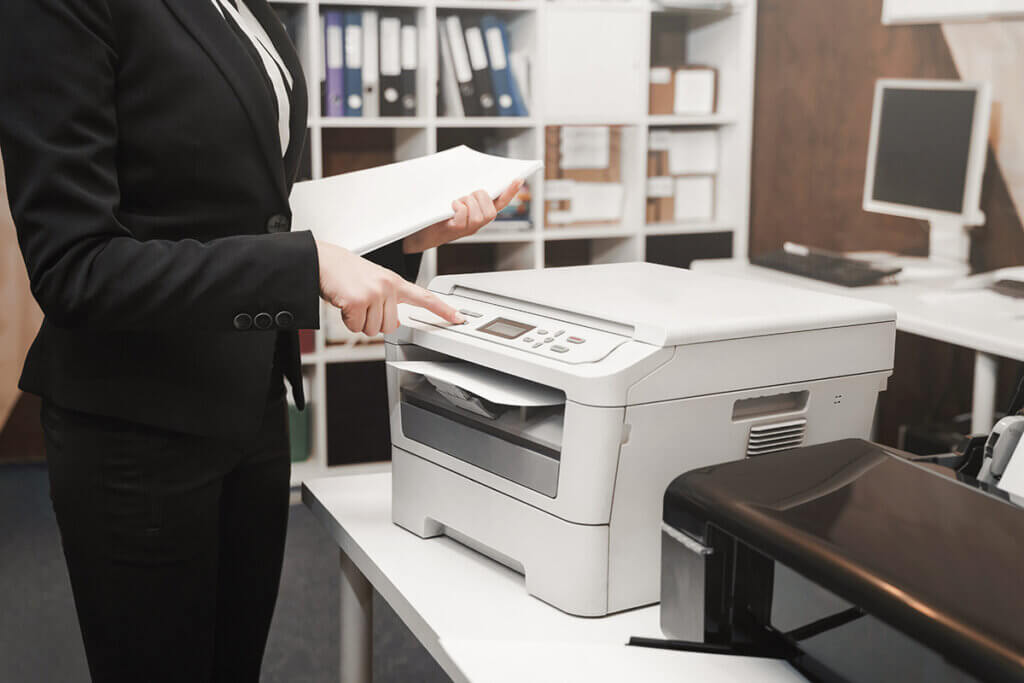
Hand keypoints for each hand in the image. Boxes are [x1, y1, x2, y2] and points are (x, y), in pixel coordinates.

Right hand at [316, 241, 463, 334]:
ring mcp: (374, 294)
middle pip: (391, 326)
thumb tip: (395, 323)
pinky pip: (356, 327)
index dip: (443, 310)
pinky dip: (348, 321)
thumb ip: (390, 300)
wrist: (324, 261)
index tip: (458, 318)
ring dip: (360, 321)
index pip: (425, 297)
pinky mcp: (358, 301)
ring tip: (353, 302)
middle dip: (374, 321)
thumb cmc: (347, 273)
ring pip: (373, 329)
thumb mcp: (375, 282)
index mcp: (395, 282)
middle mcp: (388, 287)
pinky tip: (344, 304)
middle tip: (363, 304)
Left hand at [402, 180, 523, 253]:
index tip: (518, 178)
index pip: (501, 202)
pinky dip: (459, 207)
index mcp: (479, 213)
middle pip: (491, 211)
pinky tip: (451, 206)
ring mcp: (467, 229)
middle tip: (467, 195)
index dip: (510, 191)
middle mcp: (477, 224)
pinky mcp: (455, 230)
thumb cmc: (437, 213)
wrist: (419, 231)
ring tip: (457, 202)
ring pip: (481, 215)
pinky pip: (464, 216)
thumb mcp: (454, 199)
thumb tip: (468, 169)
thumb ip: (465, 189)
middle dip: (481, 198)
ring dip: (469, 203)